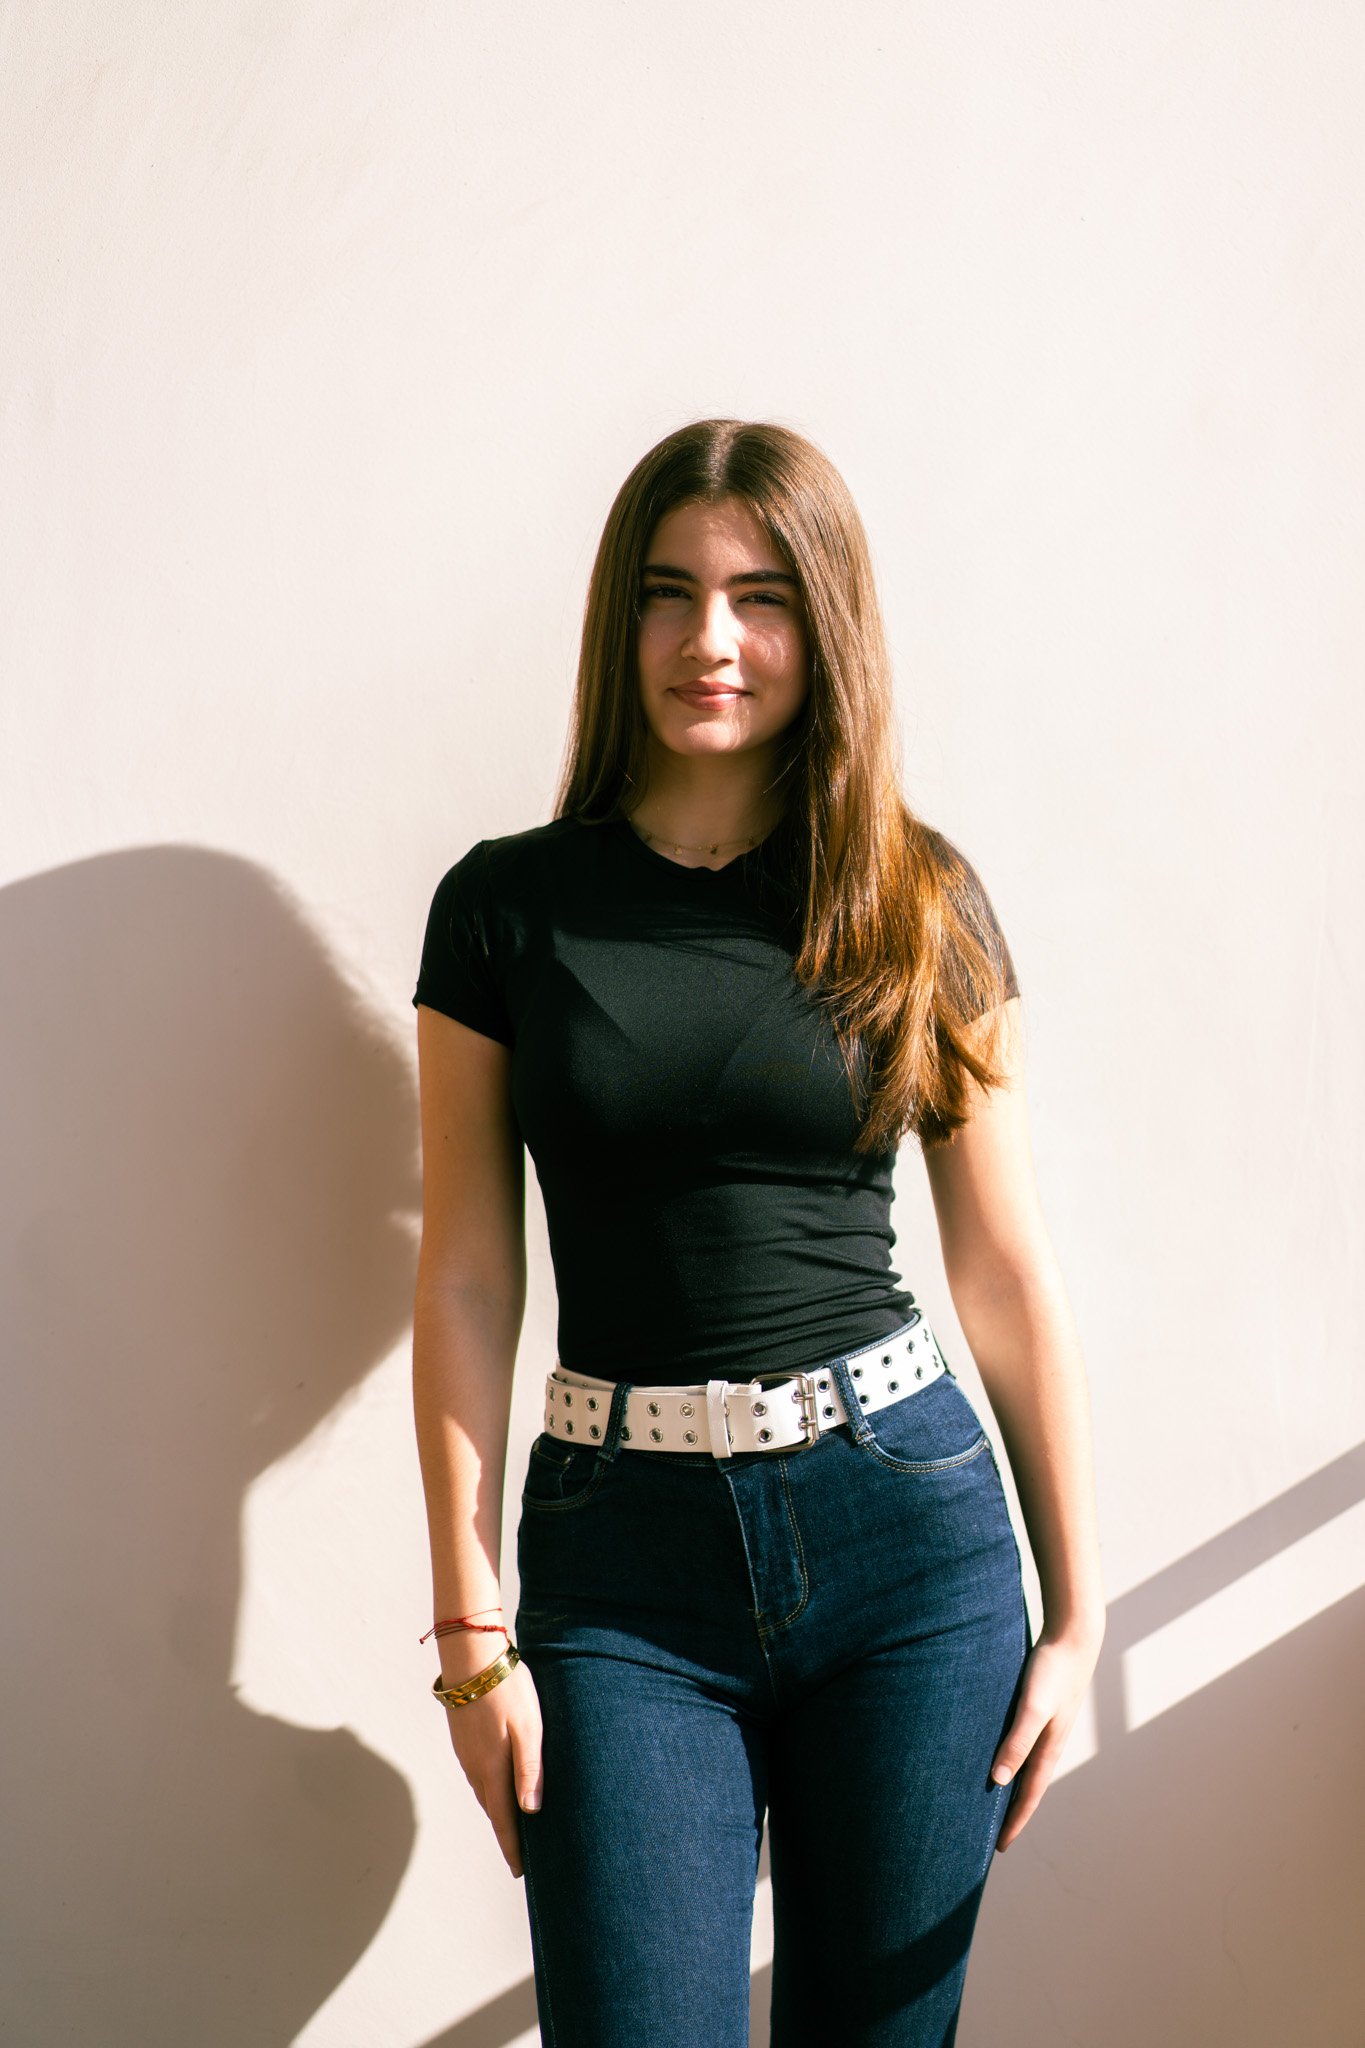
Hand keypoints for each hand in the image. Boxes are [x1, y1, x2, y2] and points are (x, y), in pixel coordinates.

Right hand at [440, 1655, 543, 1878]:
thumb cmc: (507, 1689)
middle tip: (519, 1857)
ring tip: (512, 1827)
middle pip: (492, 1811)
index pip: (504, 1820)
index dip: (513, 1847)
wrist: (471, 1656)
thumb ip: (530, 1769)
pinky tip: (497, 1787)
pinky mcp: (463, 1738)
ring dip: (497, 1812)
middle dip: (506, 1835)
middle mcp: (475, 1767)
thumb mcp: (529, 1728)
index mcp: (493, 1769)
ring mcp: (465, 1753)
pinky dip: (488, 1790)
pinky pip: (477, 1775)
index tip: (520, 1872)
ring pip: (483, 1793)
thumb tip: (531, 1811)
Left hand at [989, 1619, 1103, 1852]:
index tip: (999, 1848)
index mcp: (1047, 1749)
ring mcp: (1048, 1728)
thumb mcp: (1032, 1707)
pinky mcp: (1043, 1711)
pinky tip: (1003, 1756)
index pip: (1027, 1797)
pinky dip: (1015, 1762)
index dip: (1013, 1823)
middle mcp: (1049, 1744)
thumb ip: (1017, 1740)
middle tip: (994, 1837)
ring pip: (1028, 1768)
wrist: (1074, 1637)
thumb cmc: (1052, 1671)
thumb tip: (998, 1780)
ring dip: (1014, 1789)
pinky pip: (1026, 1747)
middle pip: (1029, 1788)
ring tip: (996, 1804)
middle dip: (1013, 1814)